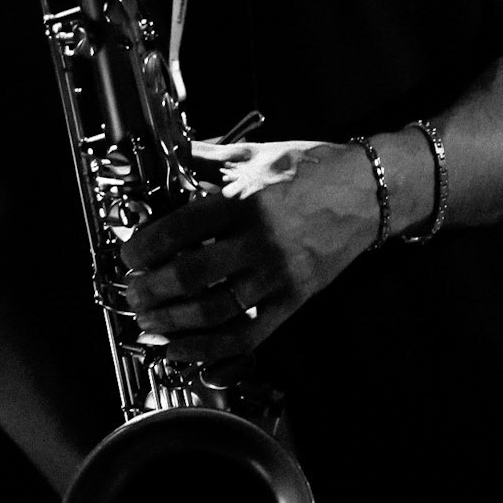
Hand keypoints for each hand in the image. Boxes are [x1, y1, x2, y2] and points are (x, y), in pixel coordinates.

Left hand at [119, 138, 379, 362]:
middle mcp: (261, 241)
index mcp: (246, 201)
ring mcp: (279, 274)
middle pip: (191, 275)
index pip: (181, 229)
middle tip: (133, 293)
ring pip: (215, 310)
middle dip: (152, 289)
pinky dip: (210, 348)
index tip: (130, 256)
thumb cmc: (316, 169)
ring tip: (149, 322)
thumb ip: (208, 159)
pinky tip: (183, 348)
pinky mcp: (295, 298)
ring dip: (173, 322)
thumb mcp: (257, 154)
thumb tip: (167, 155)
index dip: (146, 247)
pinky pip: (248, 333)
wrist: (371, 191)